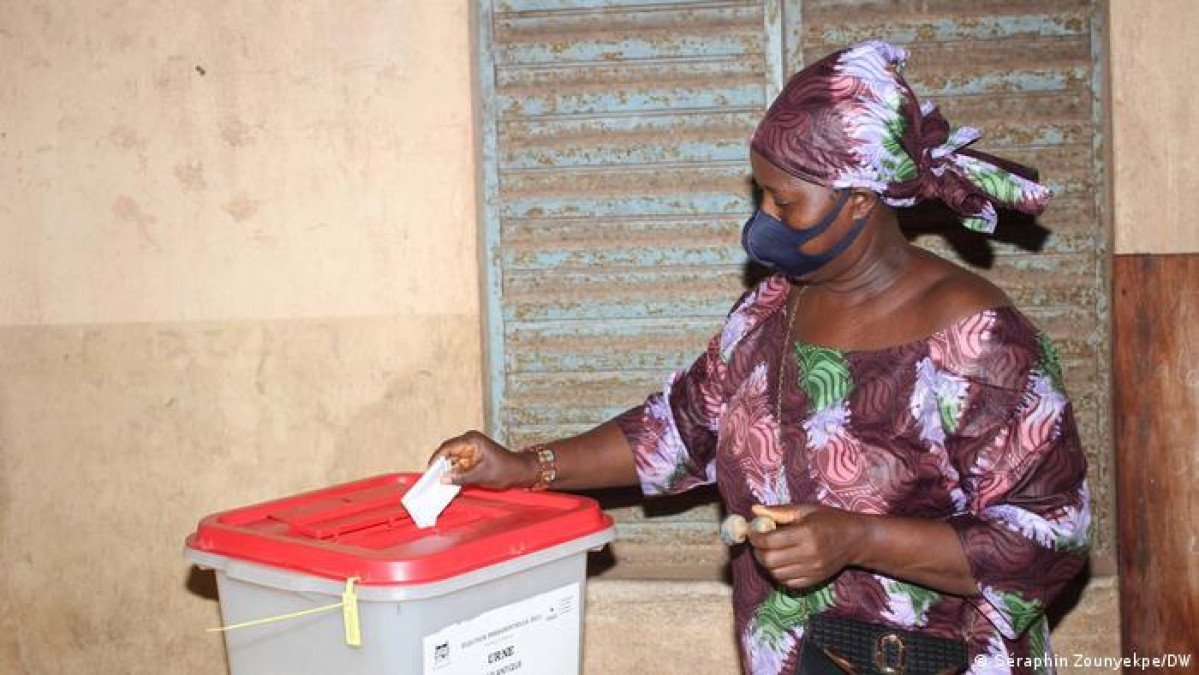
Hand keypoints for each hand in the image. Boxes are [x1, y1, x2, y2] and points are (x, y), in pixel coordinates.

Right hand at [429, 431, 535, 489]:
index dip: (436, 459)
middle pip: (447, 452)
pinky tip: (447, 481)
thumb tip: (442, 479)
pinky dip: (453, 472)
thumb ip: (461, 477)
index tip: (429, 471)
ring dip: (445, 470)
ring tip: (436, 482)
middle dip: (439, 465)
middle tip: (429, 479)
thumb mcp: (481, 475)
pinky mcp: (471, 457)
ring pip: (451, 459)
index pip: (447, 447)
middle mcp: (469, 442)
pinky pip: (458, 464)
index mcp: (471, 440)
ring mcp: (470, 449)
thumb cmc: (505, 470)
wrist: (520, 471)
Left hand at [747, 503, 871, 589]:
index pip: (769, 541)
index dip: (755, 537)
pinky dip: (779, 574)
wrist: (856, 539)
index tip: (753, 532)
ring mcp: (812, 569)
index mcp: (806, 533)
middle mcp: (809, 554)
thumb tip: (754, 510)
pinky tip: (782, 562)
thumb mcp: (805, 510)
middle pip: (769, 560)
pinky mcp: (815, 580)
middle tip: (760, 543)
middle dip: (758, 551)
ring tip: (770, 551)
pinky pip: (787, 582)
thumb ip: (778, 511)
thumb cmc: (829, 520)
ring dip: (767, 563)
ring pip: (776, 573)